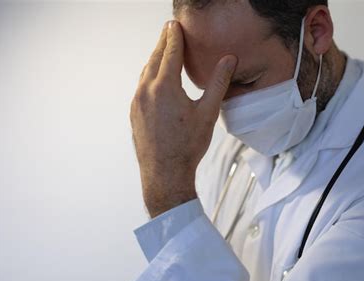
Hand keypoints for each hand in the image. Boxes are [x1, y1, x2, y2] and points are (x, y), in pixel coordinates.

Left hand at [130, 20, 237, 217]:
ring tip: (163, 51)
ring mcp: (137, 102)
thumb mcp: (208, 113)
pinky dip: (149, 75)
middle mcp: (146, 90)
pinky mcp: (134, 113)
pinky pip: (141, 86)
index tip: (175, 24)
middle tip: (169, 30)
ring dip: (155, 58)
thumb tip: (229, 60)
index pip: (170, 52)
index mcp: (165, 87)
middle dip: (164, 42)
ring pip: (145, 72)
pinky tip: (155, 80)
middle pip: (155, 58)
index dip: (175, 36)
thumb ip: (218, 83)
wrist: (164, 173)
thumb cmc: (186, 146)